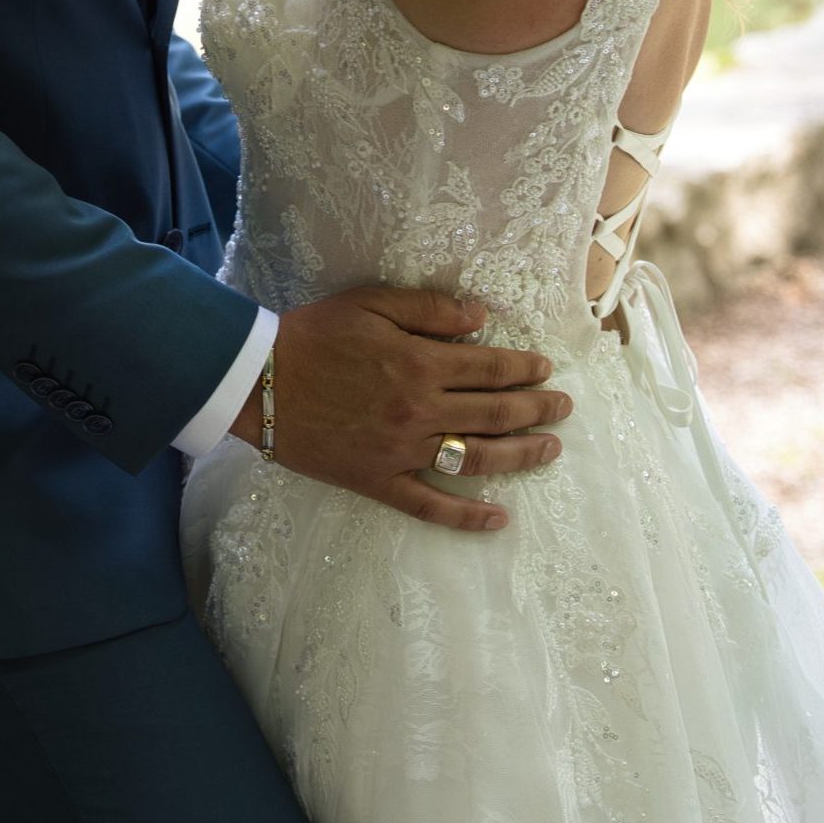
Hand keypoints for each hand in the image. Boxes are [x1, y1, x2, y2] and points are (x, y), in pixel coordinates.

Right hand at [232, 287, 568, 531]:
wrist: (259, 381)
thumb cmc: (314, 334)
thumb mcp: (371, 303)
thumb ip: (429, 310)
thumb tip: (481, 318)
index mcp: (420, 364)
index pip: (490, 368)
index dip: (524, 369)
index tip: (546, 370)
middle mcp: (420, 411)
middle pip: (495, 413)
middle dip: (536, 409)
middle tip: (563, 408)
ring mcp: (401, 452)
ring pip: (475, 458)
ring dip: (520, 455)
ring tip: (549, 450)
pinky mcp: (378, 481)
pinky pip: (430, 506)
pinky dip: (467, 517)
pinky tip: (498, 519)